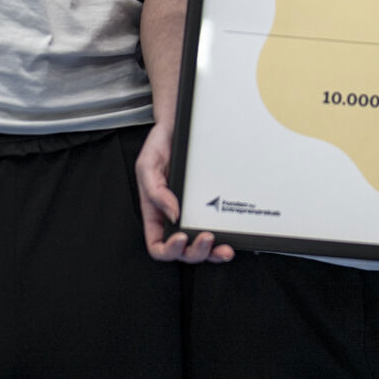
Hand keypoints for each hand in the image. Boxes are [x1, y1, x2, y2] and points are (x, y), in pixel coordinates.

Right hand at [135, 121, 232, 263]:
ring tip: (224, 248)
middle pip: (183, 251)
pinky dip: (224, 238)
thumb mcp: (147, 165)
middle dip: (196, 252)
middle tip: (207, 238)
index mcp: (156, 213)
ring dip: (213, 253)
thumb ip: (154, 191)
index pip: (158, 245)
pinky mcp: (209, 206)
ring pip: (201, 246)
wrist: (179, 126)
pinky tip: (231, 237)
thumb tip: (172, 214)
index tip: (181, 237)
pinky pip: (216, 228)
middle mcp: (174, 218)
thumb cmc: (160, 146)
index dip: (169, 249)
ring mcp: (192, 214)